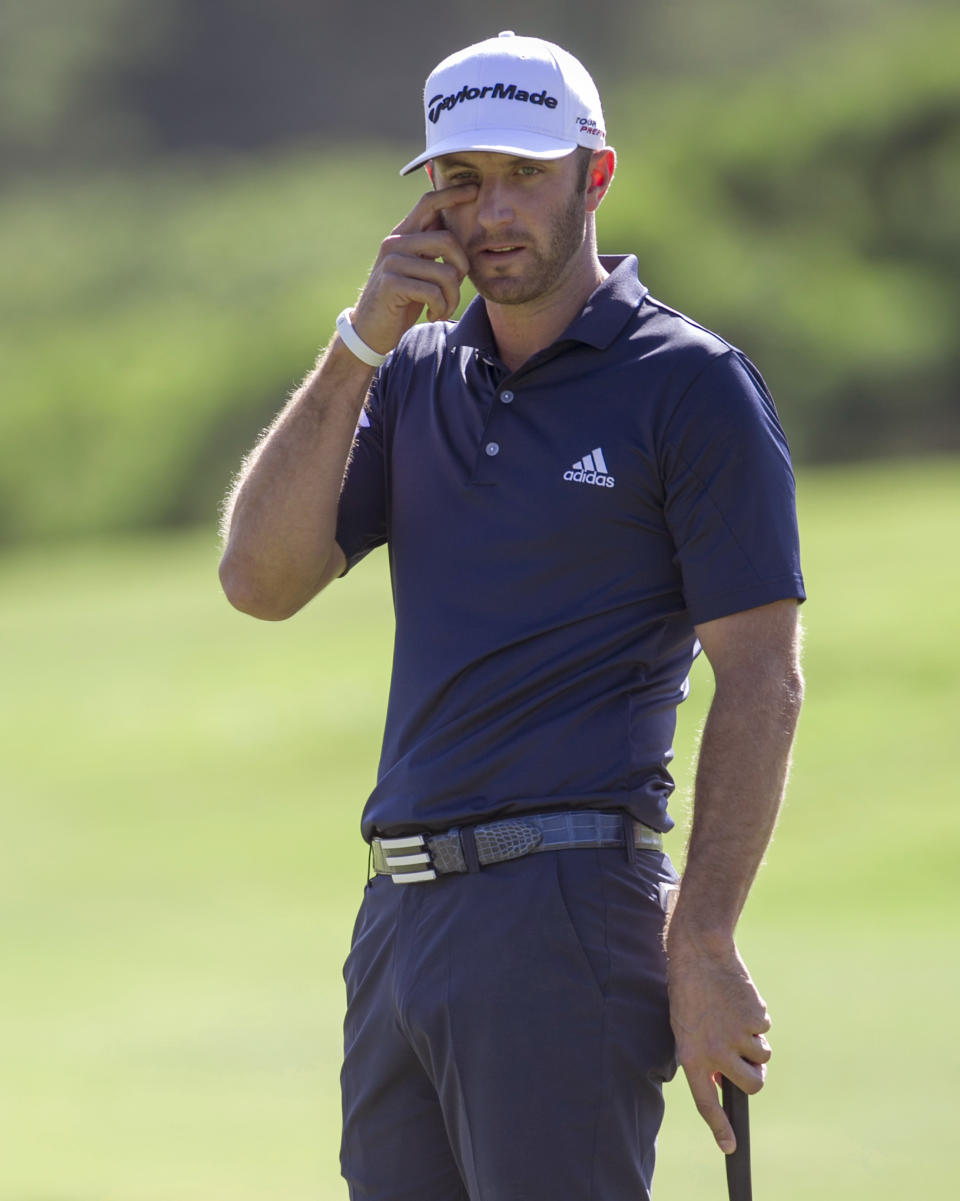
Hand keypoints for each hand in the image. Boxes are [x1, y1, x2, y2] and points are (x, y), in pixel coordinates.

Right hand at [349, 184, 476, 354]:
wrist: (370, 330)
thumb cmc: (401, 301)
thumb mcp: (417, 270)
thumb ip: (431, 250)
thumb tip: (459, 230)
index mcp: (403, 235)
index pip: (429, 203)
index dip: (452, 194)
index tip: (475, 190)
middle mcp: (395, 243)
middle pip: (448, 240)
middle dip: (462, 268)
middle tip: (456, 288)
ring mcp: (391, 262)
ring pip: (445, 272)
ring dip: (452, 297)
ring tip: (443, 308)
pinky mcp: (391, 284)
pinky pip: (433, 292)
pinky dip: (440, 308)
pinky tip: (432, 314)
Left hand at [666, 931, 771, 1153]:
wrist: (700, 953)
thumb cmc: (689, 990)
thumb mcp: (686, 1028)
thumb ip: (703, 1057)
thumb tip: (724, 1081)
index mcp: (692, 1057)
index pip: (706, 1103)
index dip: (719, 1128)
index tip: (730, 1148)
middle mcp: (715, 1052)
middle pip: (752, 1085)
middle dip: (754, 1074)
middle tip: (745, 1055)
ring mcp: (737, 1037)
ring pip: (763, 1057)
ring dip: (755, 1042)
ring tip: (733, 1014)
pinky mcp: (755, 1020)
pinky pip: (765, 1030)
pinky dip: (756, 1018)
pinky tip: (738, 998)